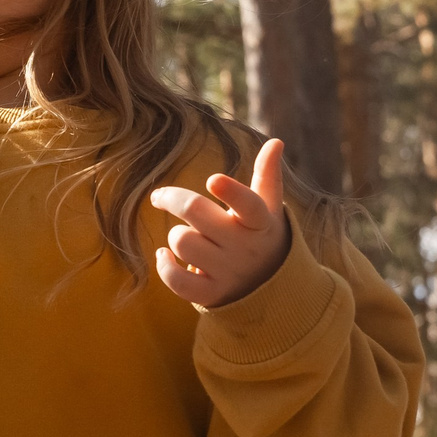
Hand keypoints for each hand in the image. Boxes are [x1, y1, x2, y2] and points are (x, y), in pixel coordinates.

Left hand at [149, 137, 291, 308]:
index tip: (213, 179)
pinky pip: (177, 281)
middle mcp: (243, 247)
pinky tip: (164, 255)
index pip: (249, 205)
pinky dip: (164, 266)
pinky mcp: (211, 294)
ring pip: (182, 242)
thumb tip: (276, 141)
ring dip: (174, 235)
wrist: (271, 287)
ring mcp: (228, 272)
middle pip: (195, 213)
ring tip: (183, 233)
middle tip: (161, 196)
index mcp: (259, 221)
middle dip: (172, 198)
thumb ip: (267, 174)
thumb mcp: (268, 207)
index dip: (232, 192)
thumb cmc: (261, 234)